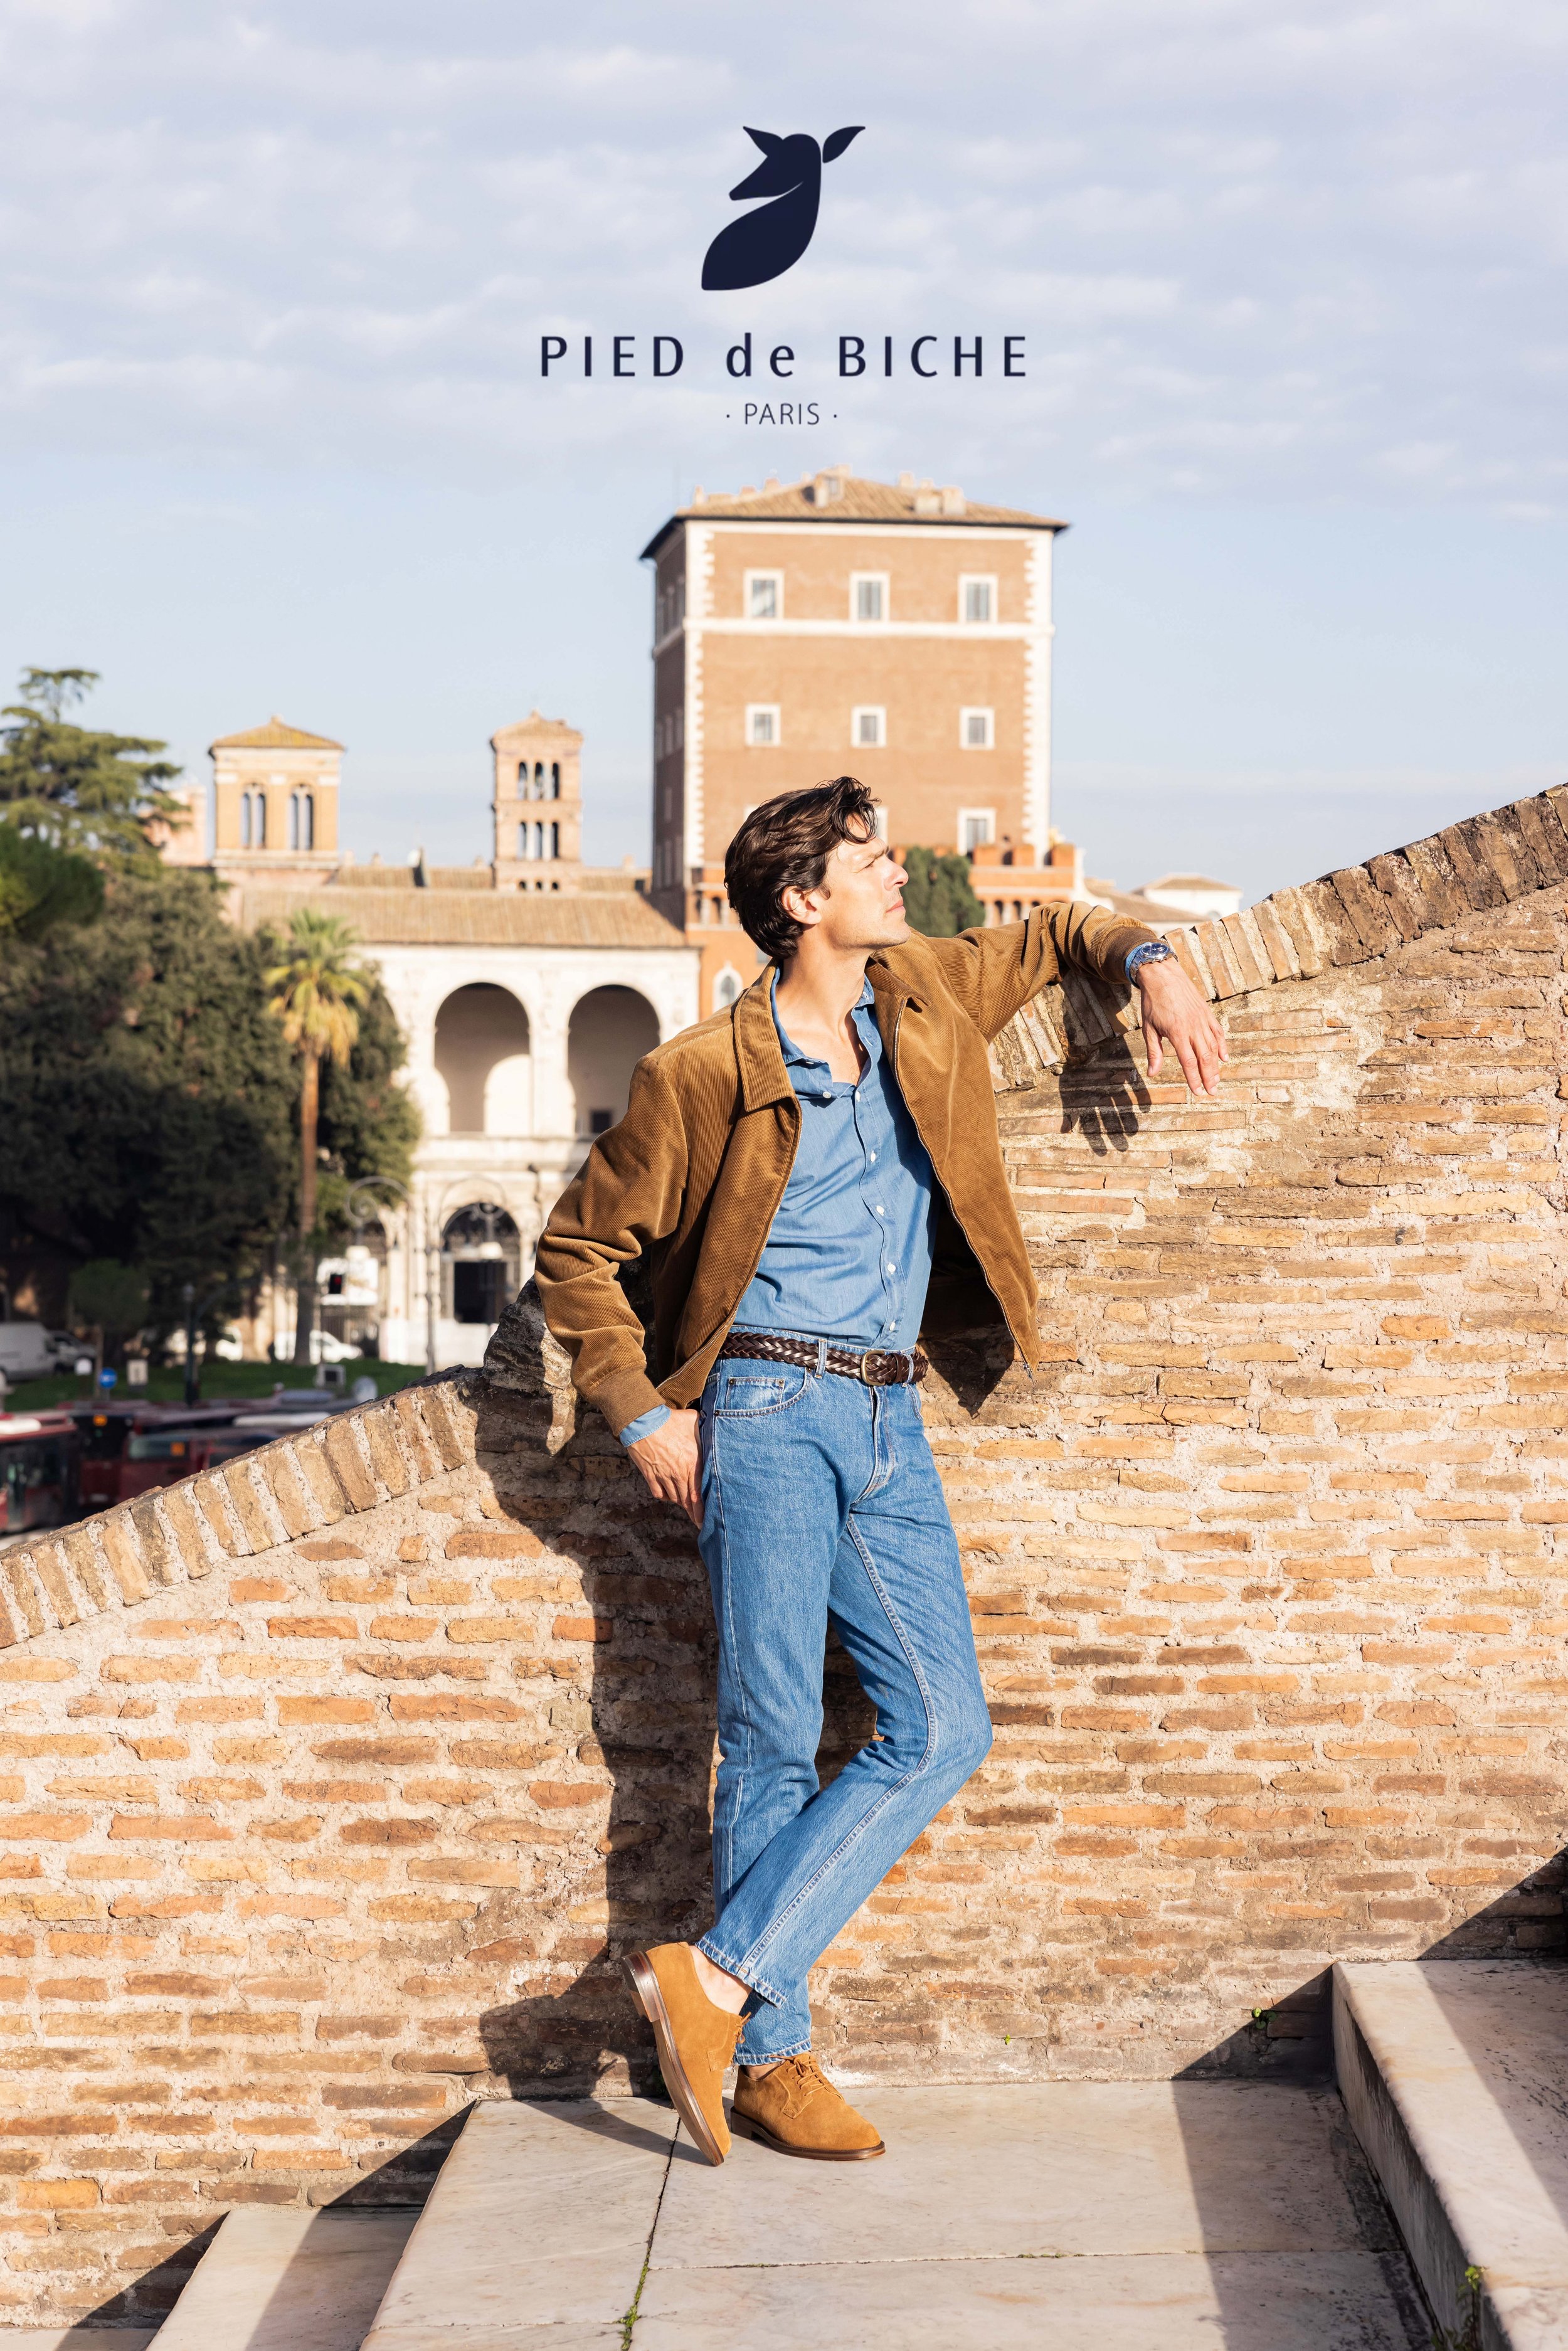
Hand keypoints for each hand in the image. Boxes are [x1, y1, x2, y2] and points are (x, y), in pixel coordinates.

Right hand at [627, 1408, 701, 1526]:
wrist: (643, 1422)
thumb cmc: (670, 1420)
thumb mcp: (693, 1421)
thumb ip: (705, 1427)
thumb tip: (715, 1424)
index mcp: (692, 1463)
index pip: (698, 1494)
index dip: (702, 1511)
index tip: (704, 1521)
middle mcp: (679, 1474)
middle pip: (687, 1500)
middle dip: (693, 1513)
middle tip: (698, 1522)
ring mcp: (663, 1476)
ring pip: (674, 1497)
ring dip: (680, 1503)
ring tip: (685, 1507)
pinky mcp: (650, 1475)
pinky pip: (659, 1493)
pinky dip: (665, 1496)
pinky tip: (669, 1495)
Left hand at [1136, 957, 1228, 1096]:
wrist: (1163, 976)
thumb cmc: (1153, 1002)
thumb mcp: (1149, 1028)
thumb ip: (1154, 1052)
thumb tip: (1152, 1073)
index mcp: (1178, 1033)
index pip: (1188, 1062)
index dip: (1194, 1078)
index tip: (1198, 1092)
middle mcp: (1193, 1028)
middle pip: (1205, 1058)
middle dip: (1209, 1077)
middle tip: (1212, 1092)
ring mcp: (1202, 1020)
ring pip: (1213, 1047)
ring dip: (1216, 1066)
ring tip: (1217, 1080)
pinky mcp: (1207, 1013)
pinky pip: (1217, 1033)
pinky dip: (1222, 1046)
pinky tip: (1225, 1058)